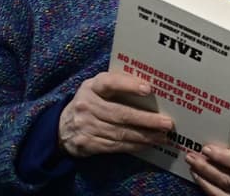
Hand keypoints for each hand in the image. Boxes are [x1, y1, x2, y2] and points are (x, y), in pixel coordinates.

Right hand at [58, 72, 172, 156]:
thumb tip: (151, 87)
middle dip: (146, 120)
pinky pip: (114, 146)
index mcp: (92, 86)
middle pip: (120, 114)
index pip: (110, 83)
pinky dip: (134, 146)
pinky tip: (147, 144)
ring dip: (144, 136)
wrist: (62, 126)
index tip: (148, 89)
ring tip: (162, 136)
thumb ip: (118, 83)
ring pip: (120, 133)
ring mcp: (85, 126)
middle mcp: (87, 105)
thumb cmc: (91, 101)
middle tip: (167, 123)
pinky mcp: (87, 143)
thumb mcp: (98, 87)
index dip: (129, 85)